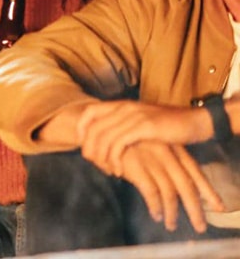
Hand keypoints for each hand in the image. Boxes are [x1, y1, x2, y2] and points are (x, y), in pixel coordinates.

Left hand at [76, 100, 208, 173]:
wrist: (195, 122)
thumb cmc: (167, 126)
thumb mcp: (141, 121)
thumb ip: (124, 126)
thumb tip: (106, 141)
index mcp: (122, 104)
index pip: (90, 112)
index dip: (81, 128)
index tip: (82, 144)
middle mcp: (125, 108)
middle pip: (93, 129)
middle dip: (89, 149)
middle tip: (93, 164)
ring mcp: (134, 116)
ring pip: (104, 138)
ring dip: (102, 158)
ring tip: (108, 170)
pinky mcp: (144, 127)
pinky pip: (119, 145)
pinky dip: (115, 160)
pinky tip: (119, 171)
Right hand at [117, 141, 223, 232]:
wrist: (100, 128)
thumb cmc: (124, 139)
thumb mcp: (150, 144)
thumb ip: (162, 159)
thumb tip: (173, 181)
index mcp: (173, 148)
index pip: (195, 171)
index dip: (207, 190)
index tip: (217, 206)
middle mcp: (166, 155)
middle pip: (187, 186)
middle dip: (195, 208)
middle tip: (200, 225)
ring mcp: (152, 161)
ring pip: (170, 192)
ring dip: (172, 212)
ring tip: (172, 225)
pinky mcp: (136, 168)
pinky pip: (151, 192)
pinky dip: (155, 206)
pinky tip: (156, 215)